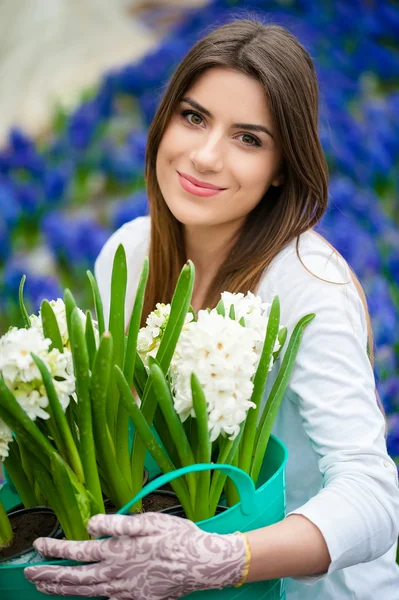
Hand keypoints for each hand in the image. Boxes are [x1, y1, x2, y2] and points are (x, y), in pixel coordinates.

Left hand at [25, 511, 247, 598]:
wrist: (202, 564)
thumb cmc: (178, 537)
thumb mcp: (151, 521)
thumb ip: (119, 523)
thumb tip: (90, 524)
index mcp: (118, 551)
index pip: (78, 552)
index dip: (56, 549)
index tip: (39, 544)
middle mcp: (116, 574)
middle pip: (75, 577)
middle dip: (49, 575)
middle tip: (28, 574)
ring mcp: (124, 590)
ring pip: (85, 591)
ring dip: (61, 588)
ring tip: (43, 586)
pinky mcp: (133, 597)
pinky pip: (103, 598)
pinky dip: (85, 596)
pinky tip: (79, 593)